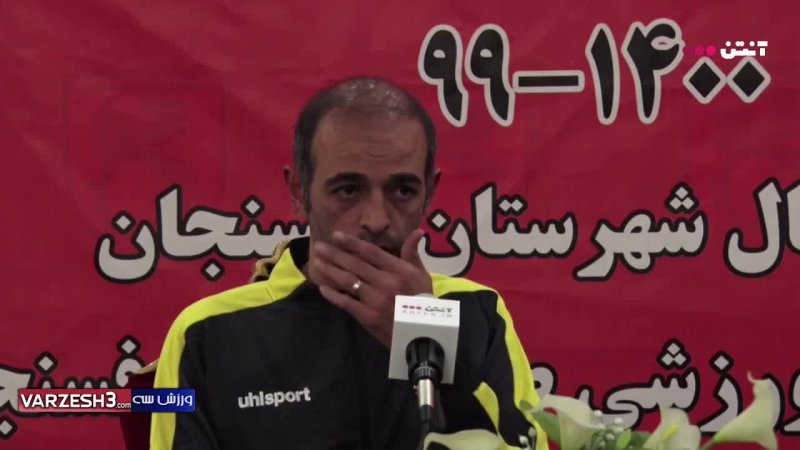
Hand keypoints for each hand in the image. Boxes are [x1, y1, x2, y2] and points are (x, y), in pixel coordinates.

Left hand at [309, 229, 432, 346]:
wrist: (423, 332)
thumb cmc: (423, 301)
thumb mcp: (422, 275)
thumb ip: (413, 253)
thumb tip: (417, 231)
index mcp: (399, 269)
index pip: (370, 252)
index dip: (351, 242)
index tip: (335, 235)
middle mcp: (386, 281)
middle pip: (355, 264)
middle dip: (334, 254)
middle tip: (318, 247)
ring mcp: (375, 300)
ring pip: (348, 281)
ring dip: (330, 270)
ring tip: (316, 262)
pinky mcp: (368, 316)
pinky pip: (347, 302)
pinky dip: (333, 295)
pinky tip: (322, 288)